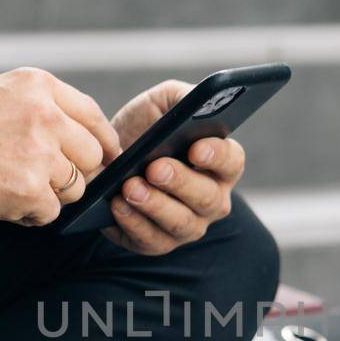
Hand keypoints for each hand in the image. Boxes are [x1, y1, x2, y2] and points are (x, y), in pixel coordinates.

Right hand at [0, 68, 120, 224]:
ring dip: (50, 195)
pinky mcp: (28, 191)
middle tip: (44, 180)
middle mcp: (44, 115)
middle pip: (92, 156)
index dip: (101, 143)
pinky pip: (51, 213)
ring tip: (10, 186)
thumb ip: (40, 106)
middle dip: (75, 173)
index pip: (94, 117)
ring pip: (75, 188)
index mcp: (38, 85)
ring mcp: (38, 154)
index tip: (101, 158)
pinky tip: (1, 202)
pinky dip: (30, 215)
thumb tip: (82, 135)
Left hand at [102, 80, 246, 255]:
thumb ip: (183, 97)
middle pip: (207, 198)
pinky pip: (152, 240)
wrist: (107, 157)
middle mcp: (211, 199)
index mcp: (220, 164)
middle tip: (155, 168)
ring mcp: (187, 225)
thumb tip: (198, 101)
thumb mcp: (162, 103)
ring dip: (155, 206)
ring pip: (181, 223)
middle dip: (181, 182)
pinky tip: (117, 205)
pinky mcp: (158, 242)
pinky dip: (133, 224)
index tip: (196, 147)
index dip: (217, 156)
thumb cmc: (144, 128)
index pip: (232, 162)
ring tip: (130, 188)